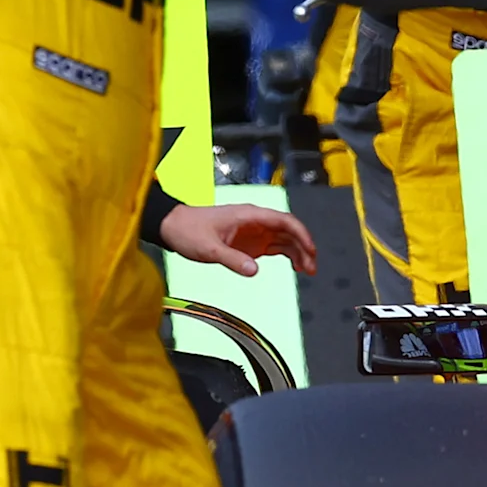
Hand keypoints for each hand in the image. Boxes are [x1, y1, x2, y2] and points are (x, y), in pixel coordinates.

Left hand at [160, 201, 318, 277]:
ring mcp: (255, 231)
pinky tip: (295, 267)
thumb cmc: (188, 230)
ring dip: (299, 253)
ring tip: (308, 271)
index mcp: (249, 215)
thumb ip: (232, 259)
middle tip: (312, 267)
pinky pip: (276, 247)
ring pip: (286, 239)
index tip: (310, 250)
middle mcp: (256, 221)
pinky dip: (289, 256)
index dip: (301, 234)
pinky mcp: (251, 242)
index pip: (284, 221)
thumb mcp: (209, 248)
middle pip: (290, 231)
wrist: (173, 227)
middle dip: (304, 247)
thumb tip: (254, 270)